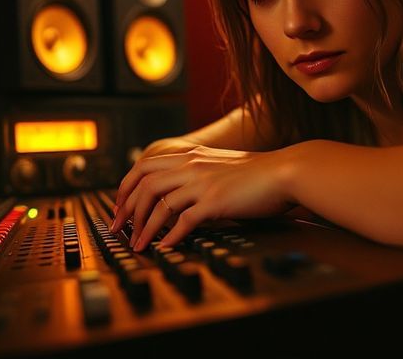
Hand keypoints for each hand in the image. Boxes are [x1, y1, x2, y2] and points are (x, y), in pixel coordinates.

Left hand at [112, 145, 292, 250]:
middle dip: (127, 209)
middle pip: (144, 184)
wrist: (284, 171)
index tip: (120, 206)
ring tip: (138, 244)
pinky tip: (165, 247)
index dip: (126, 187)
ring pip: (159, 204)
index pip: (145, 165)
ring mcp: (202, 182)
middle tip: (119, 228)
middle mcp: (191, 165)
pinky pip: (183, 221)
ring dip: (144, 227)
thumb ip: (196, 173)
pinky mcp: (215, 201)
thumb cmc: (257, 172)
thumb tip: (176, 194)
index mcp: (190, 155)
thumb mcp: (218, 164)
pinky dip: (170, 236)